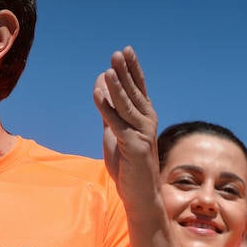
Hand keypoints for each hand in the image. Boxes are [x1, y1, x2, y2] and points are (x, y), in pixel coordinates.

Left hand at [92, 46, 159, 211]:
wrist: (139, 194)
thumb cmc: (127, 164)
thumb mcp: (114, 131)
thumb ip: (108, 108)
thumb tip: (102, 82)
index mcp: (144, 117)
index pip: (138, 88)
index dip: (132, 70)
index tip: (125, 51)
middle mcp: (147, 122)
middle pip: (135, 93)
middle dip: (126, 72)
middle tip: (118, 53)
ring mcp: (142, 134)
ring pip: (128, 106)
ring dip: (118, 87)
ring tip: (110, 69)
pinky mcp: (135, 147)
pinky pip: (117, 124)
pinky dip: (107, 109)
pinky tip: (98, 95)